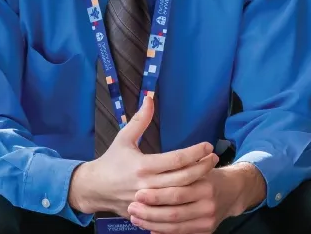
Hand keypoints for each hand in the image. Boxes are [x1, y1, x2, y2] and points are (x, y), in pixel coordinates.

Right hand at [68, 97, 217, 217]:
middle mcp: (148, 185)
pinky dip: (187, 201)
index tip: (208, 145)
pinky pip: (172, 209)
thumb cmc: (111, 161)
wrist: (94, 189)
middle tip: (215, 158)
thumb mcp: (124, 137)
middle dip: (202, 167)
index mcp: (143, 165)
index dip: (194, 152)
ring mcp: (149, 201)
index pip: (176, 159)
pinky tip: (197, 191)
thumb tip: (150, 97)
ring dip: (198, 183)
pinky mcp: (149, 213)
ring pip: (180, 195)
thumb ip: (140, 119)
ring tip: (210, 171)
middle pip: (183, 178)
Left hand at [127, 163, 266, 233]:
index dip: (156, 196)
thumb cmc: (209, 172)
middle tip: (132, 207)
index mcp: (204, 184)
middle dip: (151, 211)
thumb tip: (156, 159)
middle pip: (174, 212)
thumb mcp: (197, 161)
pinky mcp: (206, 230)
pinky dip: (163, 231)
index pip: (177, 193)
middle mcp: (207, 204)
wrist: (232, 190)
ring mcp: (207, 219)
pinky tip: (149, 227)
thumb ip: (182, 162)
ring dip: (153, 223)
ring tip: (136, 218)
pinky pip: (181, 233)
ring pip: (175, 226)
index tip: (138, 194)